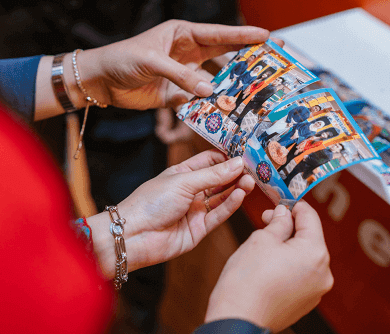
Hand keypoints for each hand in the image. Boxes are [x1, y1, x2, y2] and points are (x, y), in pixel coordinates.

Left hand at [77, 21, 269, 110]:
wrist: (100, 81)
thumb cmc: (122, 59)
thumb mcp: (151, 61)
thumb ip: (180, 75)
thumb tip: (209, 90)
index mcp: (182, 35)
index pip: (218, 34)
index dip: (242, 36)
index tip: (267, 37)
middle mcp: (186, 53)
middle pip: (223, 55)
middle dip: (248, 58)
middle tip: (274, 61)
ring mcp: (183, 75)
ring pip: (215, 80)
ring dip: (232, 87)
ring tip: (258, 92)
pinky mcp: (176, 95)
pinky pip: (199, 101)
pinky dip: (211, 107)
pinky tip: (228, 113)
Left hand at [87, 151, 254, 277]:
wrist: (134, 235)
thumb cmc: (151, 202)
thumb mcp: (183, 181)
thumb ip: (212, 175)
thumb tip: (238, 163)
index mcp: (181, 174)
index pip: (209, 161)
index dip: (226, 157)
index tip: (245, 153)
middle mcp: (190, 191)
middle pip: (218, 180)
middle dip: (235, 174)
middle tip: (254, 169)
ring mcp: (195, 210)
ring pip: (221, 198)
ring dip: (236, 189)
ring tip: (250, 181)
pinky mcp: (199, 229)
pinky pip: (219, 215)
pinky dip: (230, 205)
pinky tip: (240, 195)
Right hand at [204, 202, 333, 331]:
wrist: (238, 317)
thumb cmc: (247, 279)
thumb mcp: (261, 239)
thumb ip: (278, 222)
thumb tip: (284, 213)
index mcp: (315, 253)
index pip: (310, 216)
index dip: (292, 204)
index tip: (277, 200)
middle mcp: (323, 273)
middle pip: (309, 238)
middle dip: (287, 227)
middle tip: (264, 221)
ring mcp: (315, 290)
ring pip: (303, 257)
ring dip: (286, 246)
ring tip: (261, 247)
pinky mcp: (305, 302)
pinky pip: (299, 274)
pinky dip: (286, 265)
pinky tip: (265, 266)